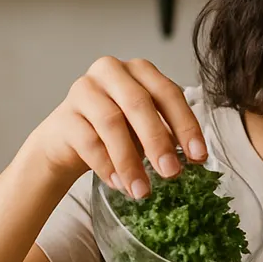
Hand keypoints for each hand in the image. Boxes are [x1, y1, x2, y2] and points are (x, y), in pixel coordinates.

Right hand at [20, 56, 207, 197]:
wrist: (68, 140)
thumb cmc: (116, 131)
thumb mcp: (146, 127)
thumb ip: (168, 135)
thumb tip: (195, 159)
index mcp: (139, 71)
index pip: (168, 93)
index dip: (186, 125)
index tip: (198, 157)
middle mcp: (110, 71)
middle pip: (138, 104)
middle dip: (158, 141)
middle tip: (172, 173)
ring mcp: (84, 90)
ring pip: (111, 122)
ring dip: (130, 161)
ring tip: (142, 190)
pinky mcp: (64, 116)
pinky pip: (88, 141)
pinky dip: (106, 166)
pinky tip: (119, 184)